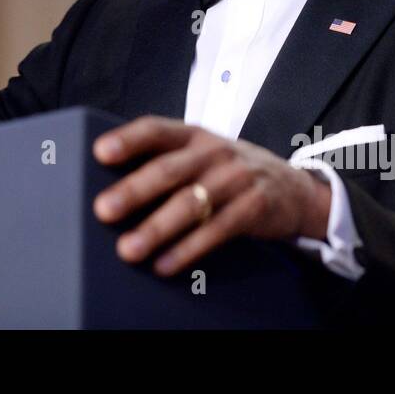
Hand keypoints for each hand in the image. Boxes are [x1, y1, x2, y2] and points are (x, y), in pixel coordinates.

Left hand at [92, 116, 332, 275]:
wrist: (294, 187)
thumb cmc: (230, 170)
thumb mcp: (202, 153)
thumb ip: (166, 160)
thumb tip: (109, 182)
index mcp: (194, 135)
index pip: (156, 129)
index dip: (128, 139)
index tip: (100, 152)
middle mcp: (213, 152)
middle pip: (169, 170)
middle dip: (133, 191)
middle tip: (103, 210)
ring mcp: (236, 179)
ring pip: (190, 204)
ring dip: (156, 229)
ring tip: (128, 249)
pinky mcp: (253, 208)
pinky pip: (216, 231)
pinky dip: (188, 250)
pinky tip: (165, 264)